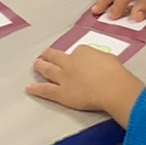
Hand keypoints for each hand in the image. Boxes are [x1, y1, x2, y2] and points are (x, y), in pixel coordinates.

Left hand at [27, 46, 143, 123]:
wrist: (113, 88)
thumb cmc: (116, 73)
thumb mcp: (109, 58)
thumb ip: (99, 59)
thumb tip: (98, 63)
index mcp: (82, 52)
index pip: (76, 52)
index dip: (76, 57)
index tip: (77, 60)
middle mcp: (69, 62)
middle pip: (55, 56)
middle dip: (48, 55)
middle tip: (44, 55)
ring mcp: (63, 77)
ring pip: (47, 70)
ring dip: (40, 66)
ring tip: (35, 65)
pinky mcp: (61, 92)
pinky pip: (46, 90)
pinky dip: (36, 89)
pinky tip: (29, 88)